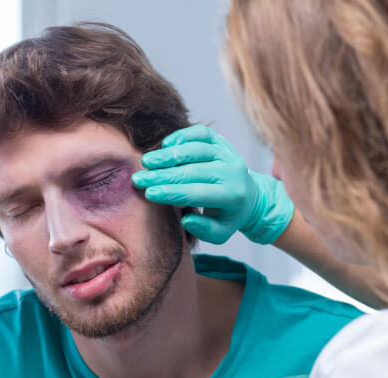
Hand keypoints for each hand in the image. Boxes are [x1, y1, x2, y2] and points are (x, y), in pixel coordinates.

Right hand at [131, 125, 293, 244]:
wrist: (248, 196)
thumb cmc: (227, 217)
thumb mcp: (220, 233)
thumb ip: (204, 229)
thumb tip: (187, 218)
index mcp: (232, 196)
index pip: (196, 192)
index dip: (171, 192)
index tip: (149, 193)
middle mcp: (232, 172)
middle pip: (192, 170)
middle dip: (162, 175)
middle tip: (139, 178)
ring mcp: (228, 154)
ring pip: (196, 149)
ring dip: (169, 155)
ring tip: (147, 161)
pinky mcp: (222, 142)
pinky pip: (202, 133)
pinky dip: (183, 136)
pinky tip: (165, 145)